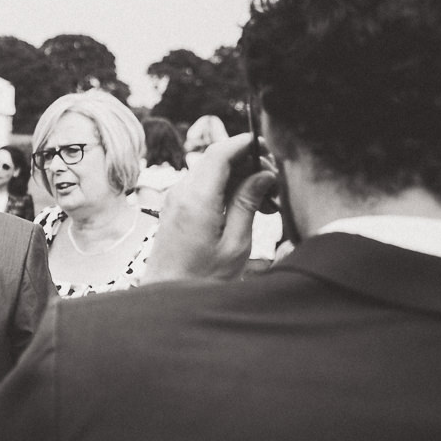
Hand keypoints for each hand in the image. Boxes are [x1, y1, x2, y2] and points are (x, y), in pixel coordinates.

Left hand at [143, 133, 277, 283]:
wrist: (167, 297)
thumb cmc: (202, 278)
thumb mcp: (235, 244)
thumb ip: (247, 204)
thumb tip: (263, 174)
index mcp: (196, 199)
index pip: (219, 153)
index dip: (244, 143)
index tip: (268, 147)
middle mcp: (180, 193)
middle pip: (215, 159)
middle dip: (246, 163)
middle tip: (274, 182)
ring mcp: (174, 199)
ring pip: (210, 172)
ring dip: (237, 177)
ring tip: (265, 202)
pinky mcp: (175, 208)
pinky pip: (202, 187)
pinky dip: (224, 189)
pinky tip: (245, 208)